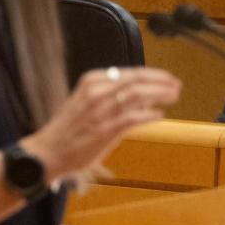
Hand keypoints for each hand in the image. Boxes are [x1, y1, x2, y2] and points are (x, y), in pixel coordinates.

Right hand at [23, 66, 180, 180]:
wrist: (48, 152)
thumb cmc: (70, 128)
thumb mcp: (87, 101)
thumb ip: (113, 96)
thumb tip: (145, 97)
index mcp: (92, 80)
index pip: (131, 72)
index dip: (154, 74)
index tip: (168, 78)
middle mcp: (97, 91)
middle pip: (138, 80)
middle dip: (161, 82)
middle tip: (177, 85)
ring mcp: (101, 110)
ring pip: (138, 95)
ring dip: (160, 94)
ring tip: (173, 96)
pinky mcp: (105, 129)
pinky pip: (134, 117)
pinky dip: (149, 114)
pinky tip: (160, 115)